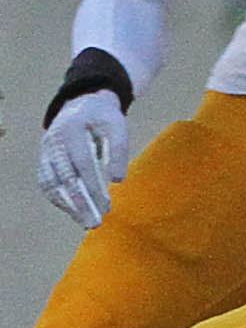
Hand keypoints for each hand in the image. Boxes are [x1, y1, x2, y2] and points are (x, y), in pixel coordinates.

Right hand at [39, 89, 126, 227]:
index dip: (93, 186)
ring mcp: (45, 152)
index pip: (81, 163)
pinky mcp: (44, 160)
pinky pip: (47, 183)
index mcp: (72, 130)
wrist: (81, 104)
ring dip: (68, 206)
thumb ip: (119, 148)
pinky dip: (59, 199)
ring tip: (86, 222)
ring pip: (51, 184)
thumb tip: (117, 180)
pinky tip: (75, 212)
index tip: (107, 205)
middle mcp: (54, 142)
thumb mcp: (117, 124)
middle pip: (64, 178)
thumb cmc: (103, 117)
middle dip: (80, 202)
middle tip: (96, 223)